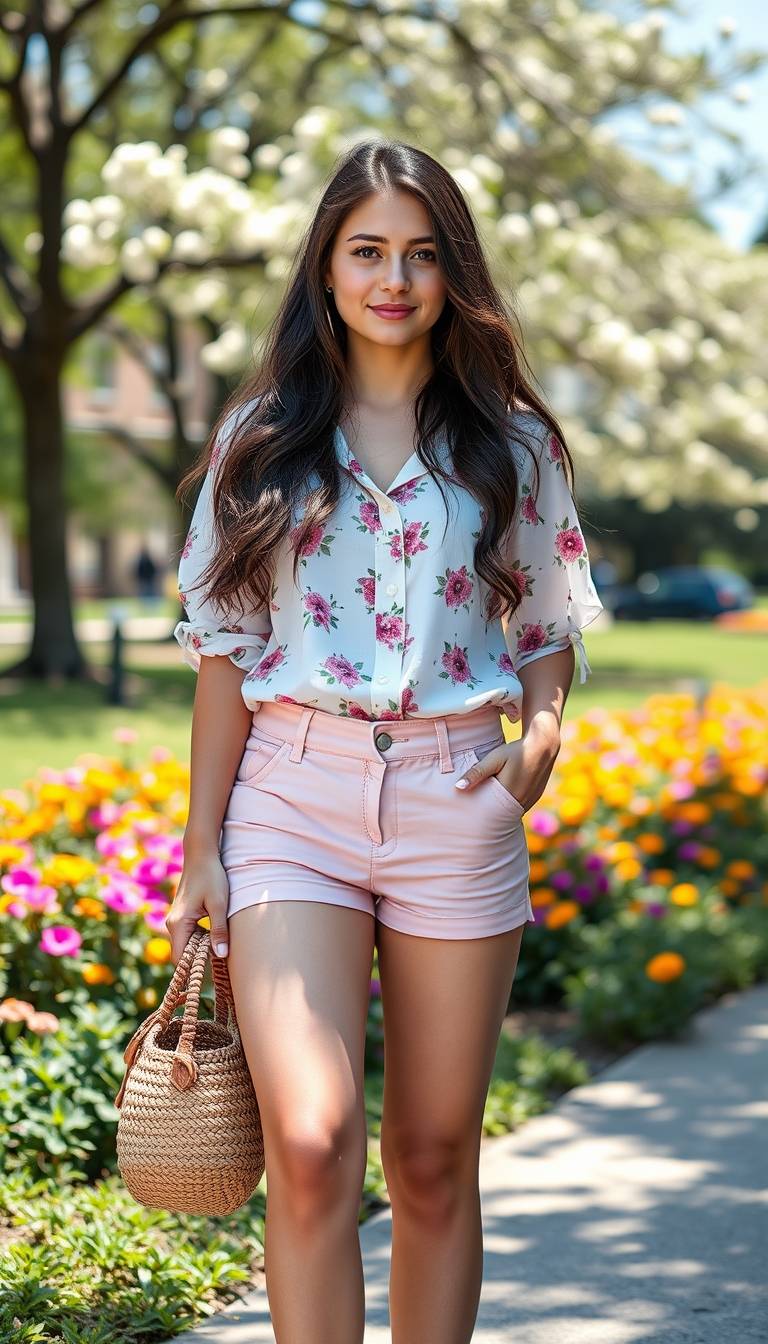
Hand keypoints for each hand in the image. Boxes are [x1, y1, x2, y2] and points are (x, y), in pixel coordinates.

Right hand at [165, 850, 230, 965]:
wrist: (201, 855)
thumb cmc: (211, 876)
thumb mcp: (219, 904)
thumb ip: (219, 930)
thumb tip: (222, 955)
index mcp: (179, 923)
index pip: (180, 959)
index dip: (194, 969)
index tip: (212, 973)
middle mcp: (173, 924)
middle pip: (182, 954)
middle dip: (199, 961)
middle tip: (221, 963)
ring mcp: (176, 920)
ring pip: (186, 945)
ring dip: (201, 950)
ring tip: (221, 949)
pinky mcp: (182, 916)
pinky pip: (188, 936)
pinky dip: (200, 940)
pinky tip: (216, 936)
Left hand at [456, 729, 559, 812]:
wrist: (544, 746)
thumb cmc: (516, 751)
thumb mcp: (494, 759)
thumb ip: (477, 773)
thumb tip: (458, 787)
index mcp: (509, 795)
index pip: (489, 812)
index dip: (479, 813)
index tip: (468, 812)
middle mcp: (521, 802)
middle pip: (500, 814)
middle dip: (489, 813)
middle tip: (475, 812)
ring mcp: (530, 801)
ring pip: (511, 811)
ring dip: (501, 809)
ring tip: (489, 805)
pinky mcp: (536, 797)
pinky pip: (520, 806)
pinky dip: (511, 804)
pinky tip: (504, 798)